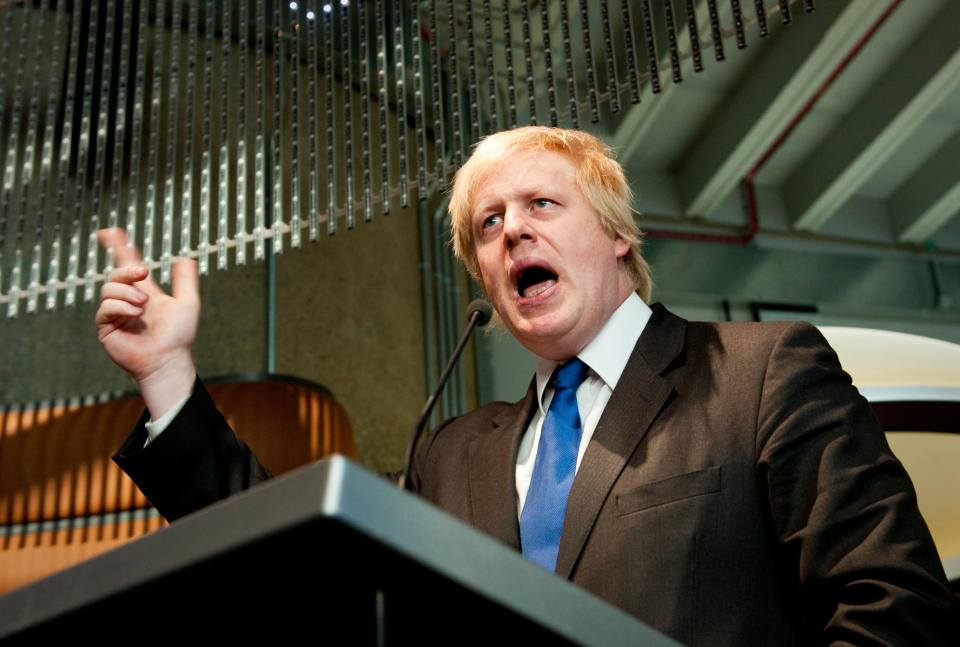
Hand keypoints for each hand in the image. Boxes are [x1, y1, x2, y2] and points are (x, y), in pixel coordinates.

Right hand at [96, 228, 199, 418]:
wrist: (169, 359)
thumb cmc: (178, 336)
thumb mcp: (187, 303)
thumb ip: (185, 280)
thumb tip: (185, 258)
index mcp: (144, 291)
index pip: (128, 264)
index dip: (118, 247)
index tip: (109, 231)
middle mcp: (127, 300)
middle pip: (116, 273)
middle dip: (128, 269)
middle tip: (144, 273)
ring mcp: (115, 313)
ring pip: (109, 288)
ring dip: (127, 292)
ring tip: (144, 304)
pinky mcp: (106, 327)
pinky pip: (105, 308)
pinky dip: (120, 306)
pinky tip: (135, 313)